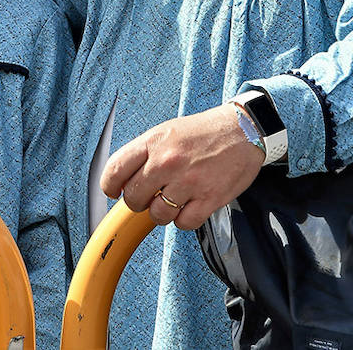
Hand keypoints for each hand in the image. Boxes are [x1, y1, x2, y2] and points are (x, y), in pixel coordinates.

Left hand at [100, 104, 264, 229]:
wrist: (243, 130)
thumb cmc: (204, 132)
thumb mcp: (167, 131)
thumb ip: (144, 154)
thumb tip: (123, 181)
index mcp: (154, 142)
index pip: (115, 170)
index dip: (110, 186)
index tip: (114, 192)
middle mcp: (168, 161)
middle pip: (133, 198)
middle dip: (139, 202)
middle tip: (151, 196)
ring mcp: (188, 181)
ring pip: (158, 215)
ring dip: (163, 212)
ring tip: (174, 199)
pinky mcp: (209, 197)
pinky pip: (183, 223)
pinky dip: (185, 219)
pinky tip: (191, 205)